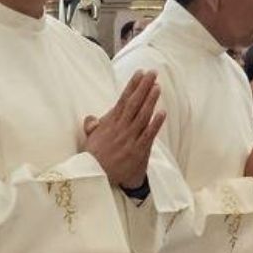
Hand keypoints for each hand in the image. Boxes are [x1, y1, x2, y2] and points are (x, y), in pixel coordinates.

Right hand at [84, 71, 165, 188]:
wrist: (98, 179)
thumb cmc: (95, 159)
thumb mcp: (90, 140)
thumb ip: (92, 126)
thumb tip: (92, 118)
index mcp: (110, 124)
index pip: (123, 100)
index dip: (132, 86)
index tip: (140, 73)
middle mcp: (120, 129)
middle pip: (133, 104)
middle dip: (143, 87)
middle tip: (153, 73)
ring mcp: (129, 139)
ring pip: (142, 116)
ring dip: (150, 101)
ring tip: (157, 87)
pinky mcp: (138, 151)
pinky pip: (148, 135)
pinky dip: (155, 124)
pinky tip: (162, 112)